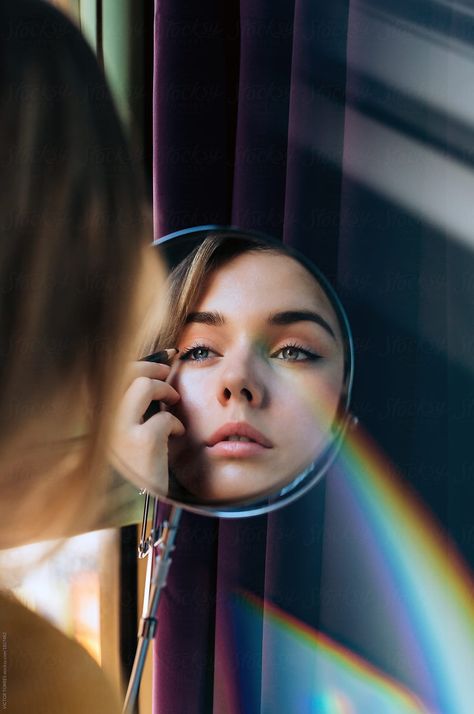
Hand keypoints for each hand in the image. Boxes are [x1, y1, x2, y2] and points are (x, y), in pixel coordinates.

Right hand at [109, 360, 184, 495]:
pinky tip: (175, 436)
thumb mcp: (126, 436)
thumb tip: (153, 376)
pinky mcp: (140, 443)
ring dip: (164, 390)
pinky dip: (175, 423)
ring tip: (173, 403)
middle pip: (126, 372)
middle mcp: (101, 421)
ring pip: (143, 386)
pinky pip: (163, 417)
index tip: (164, 357)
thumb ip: (133, 409)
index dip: (141, 362)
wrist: (136, 508)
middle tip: (168, 371)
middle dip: (153, 367)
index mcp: (97, 418)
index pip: (113, 375)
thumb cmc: (135, 470)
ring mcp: (118, 430)